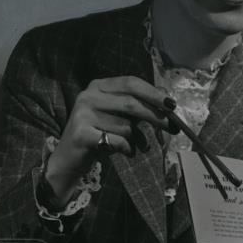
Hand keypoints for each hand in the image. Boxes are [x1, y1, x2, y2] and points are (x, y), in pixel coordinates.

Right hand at [47, 76, 173, 203]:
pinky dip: (128, 149)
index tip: (172, 105)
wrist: (69, 159)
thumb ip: (138, 105)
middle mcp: (88, 96)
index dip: (153, 93)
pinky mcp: (81, 134)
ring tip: (135, 145)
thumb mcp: (120, 117)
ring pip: (126, 126)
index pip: (131, 83)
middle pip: (131, 103)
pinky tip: (126, 152)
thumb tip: (166, 97)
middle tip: (173, 127)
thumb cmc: (100, 135)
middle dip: (155, 116)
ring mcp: (82, 115)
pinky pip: (118, 141)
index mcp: (98, 86)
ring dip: (137, 139)